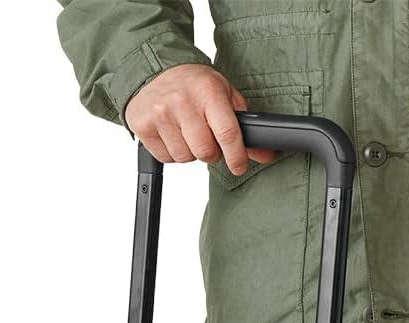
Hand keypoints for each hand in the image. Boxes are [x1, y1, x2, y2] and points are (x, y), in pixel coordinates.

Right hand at [124, 65, 275, 176]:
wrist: (155, 69)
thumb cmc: (194, 84)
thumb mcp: (223, 94)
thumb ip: (243, 125)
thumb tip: (265, 155)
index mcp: (208, 92)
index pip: (227, 133)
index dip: (236, 156)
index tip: (239, 165)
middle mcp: (182, 102)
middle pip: (205, 152)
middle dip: (211, 152)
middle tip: (207, 138)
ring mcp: (160, 114)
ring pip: (185, 158)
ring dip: (190, 151)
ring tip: (186, 131)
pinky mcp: (143, 126)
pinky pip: (166, 158)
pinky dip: (172, 151)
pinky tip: (172, 132)